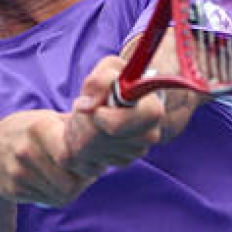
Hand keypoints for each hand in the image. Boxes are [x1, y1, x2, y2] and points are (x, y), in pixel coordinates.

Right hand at [0, 56, 163, 205]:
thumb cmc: (31, 131)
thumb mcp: (52, 120)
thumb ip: (80, 128)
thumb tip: (116, 130)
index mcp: (39, 129)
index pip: (72, 154)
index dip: (91, 159)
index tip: (95, 157)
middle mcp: (25, 152)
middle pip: (72, 179)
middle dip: (84, 174)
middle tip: (84, 165)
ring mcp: (17, 174)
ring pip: (63, 193)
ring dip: (72, 185)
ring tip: (65, 170)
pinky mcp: (12, 190)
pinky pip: (49, 200)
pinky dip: (56, 192)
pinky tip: (51, 178)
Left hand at [65, 55, 164, 178]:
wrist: (123, 98)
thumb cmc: (117, 82)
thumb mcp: (109, 69)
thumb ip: (100, 80)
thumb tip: (88, 106)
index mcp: (151, 111)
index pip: (116, 125)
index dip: (99, 116)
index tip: (96, 108)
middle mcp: (148, 136)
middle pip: (98, 139)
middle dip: (84, 120)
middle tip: (85, 107)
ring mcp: (135, 152)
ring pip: (90, 149)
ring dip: (80, 129)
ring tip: (88, 115)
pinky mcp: (120, 162)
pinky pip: (89, 158)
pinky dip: (83, 142)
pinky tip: (90, 130)